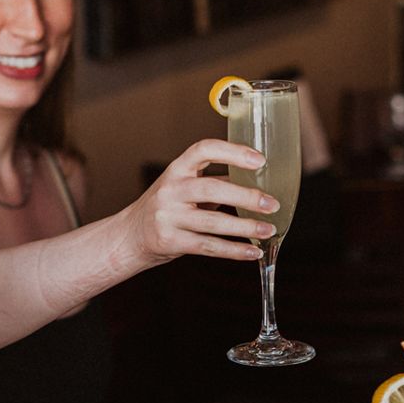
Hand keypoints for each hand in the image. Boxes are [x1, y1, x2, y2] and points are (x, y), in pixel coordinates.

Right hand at [123, 139, 280, 265]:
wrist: (131, 236)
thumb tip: (256, 182)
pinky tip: (252, 252)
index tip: (259, 161)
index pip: (204, 150)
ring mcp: (168, 217)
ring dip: (245, 227)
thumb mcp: (184, 187)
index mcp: (177, 169)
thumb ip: (214, 182)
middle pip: (213, 189)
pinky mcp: (171, 241)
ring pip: (213, 222)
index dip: (232, 152)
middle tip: (272, 204)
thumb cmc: (167, 208)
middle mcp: (170, 190)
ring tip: (269, 230)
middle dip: (246, 197)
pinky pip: (208, 247)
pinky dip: (234, 250)